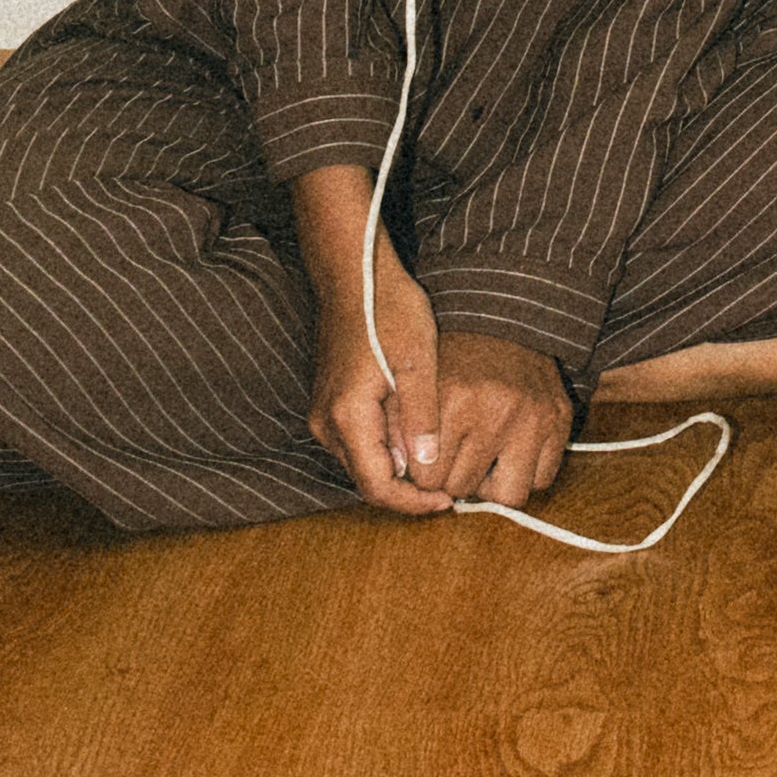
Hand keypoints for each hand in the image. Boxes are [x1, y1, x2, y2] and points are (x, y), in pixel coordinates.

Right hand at [295, 166, 457, 515]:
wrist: (354, 273)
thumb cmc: (387, 307)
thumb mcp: (416, 358)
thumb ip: (420, 414)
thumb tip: (428, 467)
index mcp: (347, 416)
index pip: (377, 486)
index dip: (413, 503)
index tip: (448, 502)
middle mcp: (327, 424)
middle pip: (368, 480)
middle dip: (409, 491)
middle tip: (451, 490)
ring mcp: (325, 415)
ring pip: (364, 463)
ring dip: (400, 472)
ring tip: (441, 466)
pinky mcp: (331, 404)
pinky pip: (359, 443)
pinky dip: (388, 450)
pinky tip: (419, 438)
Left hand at [392, 323, 574, 515]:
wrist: (507, 320)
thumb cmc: (457, 355)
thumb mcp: (418, 381)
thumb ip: (401, 427)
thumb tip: (398, 476)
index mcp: (455, 400)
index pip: (428, 479)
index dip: (425, 473)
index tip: (428, 457)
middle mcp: (495, 411)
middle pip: (463, 489)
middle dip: (455, 477)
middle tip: (457, 453)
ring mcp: (532, 417)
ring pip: (508, 497)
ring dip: (493, 484)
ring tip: (485, 458)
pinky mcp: (560, 419)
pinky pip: (542, 481)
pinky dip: (526, 475)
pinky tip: (512, 452)